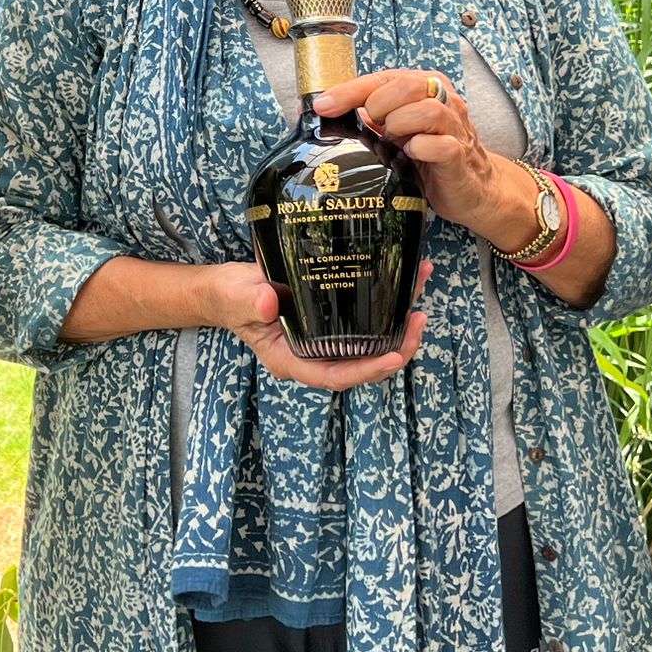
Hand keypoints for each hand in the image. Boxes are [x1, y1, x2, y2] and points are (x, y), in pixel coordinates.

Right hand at [202, 261, 430, 391]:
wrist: (230, 288)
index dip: (367, 371)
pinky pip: (366, 316)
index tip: (394, 357)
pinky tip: (406, 275)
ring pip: (371, 338)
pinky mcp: (334, 317)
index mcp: (292, 359)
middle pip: (364, 362)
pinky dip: (389, 298)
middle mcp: (315, 353)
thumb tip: (270, 302)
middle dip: (397, 346)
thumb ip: (250, 301)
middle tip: (419, 319)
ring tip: (422, 283)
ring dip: (400, 318)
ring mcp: (326, 337)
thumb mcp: (236, 297)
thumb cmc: (230, 297)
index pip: (335, 376)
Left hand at [313, 70, 537, 246]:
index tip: (323, 105)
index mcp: (426, 87)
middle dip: (379, 105)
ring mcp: (455, 127)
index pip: (384, 77)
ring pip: (426, 110)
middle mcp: (444, 100)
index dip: (350, 90)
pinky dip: (421, 149)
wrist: (473, 188)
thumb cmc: (430, 155)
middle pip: (407, 85)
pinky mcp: (459, 156)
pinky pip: (441, 146)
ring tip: (394, 142)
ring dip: (400, 126)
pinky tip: (412, 156)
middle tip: (375, 127)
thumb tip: (320, 110)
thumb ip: (369, 117)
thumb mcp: (397, 130)